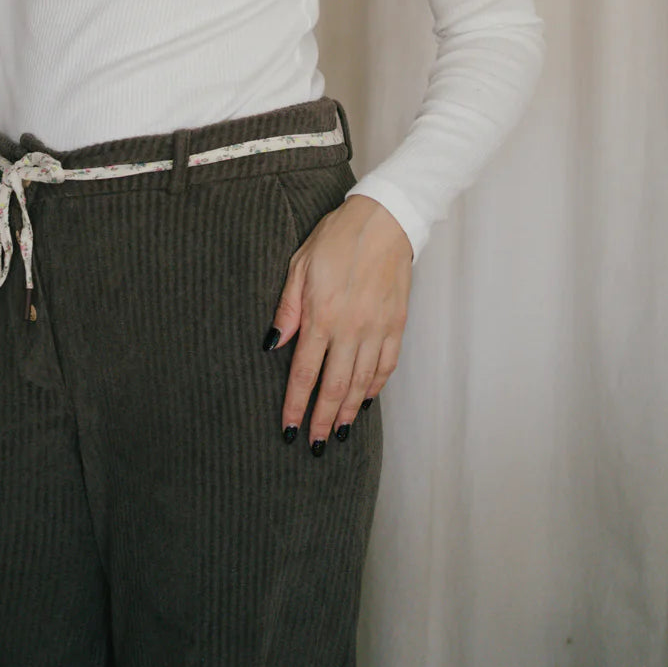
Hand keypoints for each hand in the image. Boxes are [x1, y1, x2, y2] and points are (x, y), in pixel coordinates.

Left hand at [266, 193, 412, 447]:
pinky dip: (375, 388)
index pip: (305, 373)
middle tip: (314, 445)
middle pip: (334, 387)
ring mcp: (376, 329)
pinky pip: (386, 366)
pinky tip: (365, 400)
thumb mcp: (299, 265)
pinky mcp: (396, 325)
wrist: (383, 221)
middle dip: (322, 420)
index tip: (289, 429)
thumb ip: (287, 308)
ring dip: (348, 411)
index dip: (296, 405)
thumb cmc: (336, 238)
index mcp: (321, 315)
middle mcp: (350, 328)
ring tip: (337, 432)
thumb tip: (272, 344)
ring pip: (362, 383)